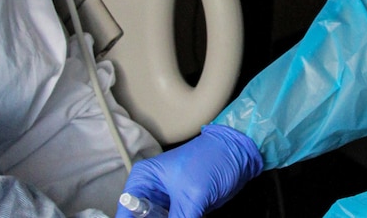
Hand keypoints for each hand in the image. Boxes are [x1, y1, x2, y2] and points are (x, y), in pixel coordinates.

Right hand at [116, 124, 263, 217]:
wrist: (240, 155)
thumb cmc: (212, 161)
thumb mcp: (191, 196)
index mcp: (144, 178)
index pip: (126, 210)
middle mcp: (151, 190)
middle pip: (142, 217)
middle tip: (177, 216)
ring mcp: (166, 201)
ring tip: (185, 214)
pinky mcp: (182, 207)